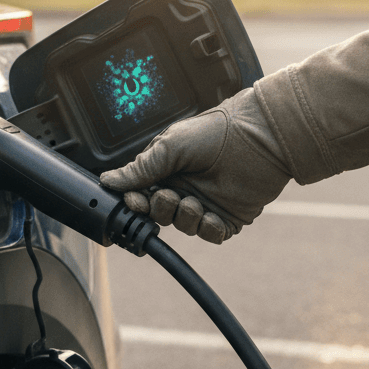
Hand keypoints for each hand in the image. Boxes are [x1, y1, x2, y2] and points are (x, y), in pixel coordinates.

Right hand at [100, 85, 290, 242]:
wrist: (259, 137)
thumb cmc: (214, 132)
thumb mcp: (169, 145)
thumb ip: (140, 168)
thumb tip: (109, 180)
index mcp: (168, 170)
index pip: (142, 194)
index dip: (136, 202)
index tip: (136, 201)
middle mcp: (185, 188)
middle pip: (160, 214)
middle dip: (161, 210)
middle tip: (170, 196)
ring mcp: (207, 203)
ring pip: (184, 226)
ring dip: (185, 218)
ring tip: (194, 202)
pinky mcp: (229, 217)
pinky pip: (211, 235)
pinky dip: (208, 230)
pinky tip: (211, 216)